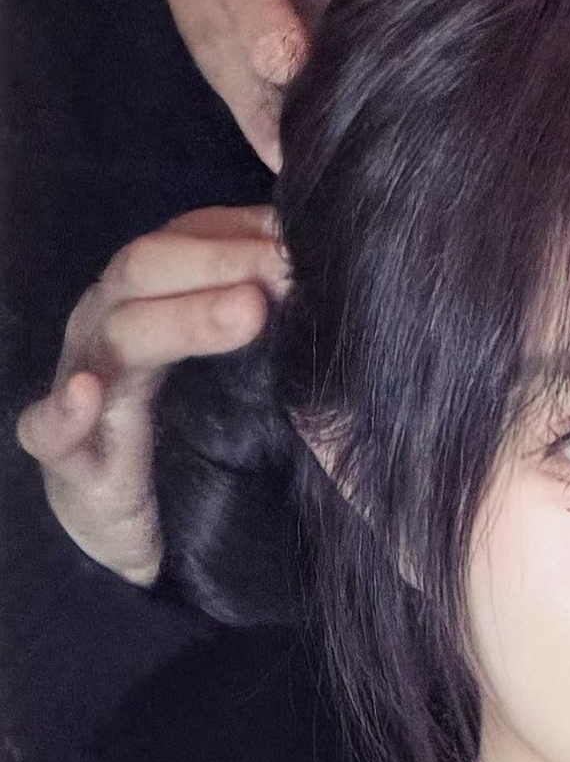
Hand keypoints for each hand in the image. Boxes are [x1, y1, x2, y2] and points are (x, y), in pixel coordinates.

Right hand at [13, 207, 289, 583]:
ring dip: (185, 319)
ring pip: (121, 335)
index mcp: (148, 299)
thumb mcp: (238, 373)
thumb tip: (327, 274)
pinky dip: (65, 409)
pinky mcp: (68, 459)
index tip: (303, 230)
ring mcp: (82, 386)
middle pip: (151, 269)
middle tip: (286, 261)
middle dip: (222, 259)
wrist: (144, 531)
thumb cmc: (191, 437)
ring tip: (250, 309)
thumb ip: (269, 323)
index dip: (241, 230)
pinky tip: (91, 392)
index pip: (185, 238)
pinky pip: (50, 429)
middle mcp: (108, 327)